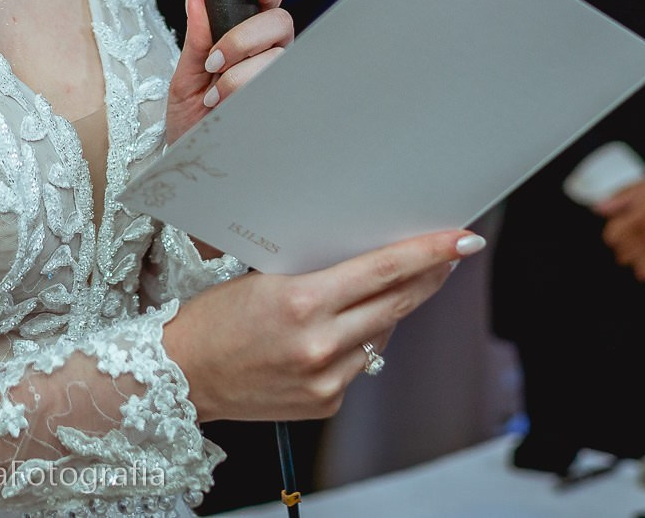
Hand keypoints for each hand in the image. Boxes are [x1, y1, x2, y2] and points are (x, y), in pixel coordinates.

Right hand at [164, 229, 482, 420]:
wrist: (183, 375)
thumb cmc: (213, 318)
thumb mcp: (263, 280)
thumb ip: (320, 276)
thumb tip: (373, 265)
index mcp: (301, 302)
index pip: (382, 272)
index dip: (427, 254)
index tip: (461, 241)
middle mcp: (319, 344)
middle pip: (396, 304)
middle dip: (428, 277)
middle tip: (451, 255)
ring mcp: (325, 379)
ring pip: (381, 335)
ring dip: (387, 311)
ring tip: (375, 292)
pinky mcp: (325, 403)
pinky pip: (359, 365)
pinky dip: (356, 345)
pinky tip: (334, 335)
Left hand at [166, 0, 293, 144]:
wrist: (191, 156)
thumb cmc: (189, 116)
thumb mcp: (185, 74)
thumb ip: (195, 37)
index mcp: (246, 36)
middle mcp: (268, 53)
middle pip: (280, 21)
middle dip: (245, 37)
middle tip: (215, 61)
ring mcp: (278, 77)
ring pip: (277, 56)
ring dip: (240, 74)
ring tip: (215, 95)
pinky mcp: (281, 101)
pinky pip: (278, 85)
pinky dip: (247, 93)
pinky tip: (228, 106)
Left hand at [598, 168, 644, 290]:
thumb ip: (621, 197)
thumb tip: (598, 209)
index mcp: (642, 216)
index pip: (613, 238)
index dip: (615, 238)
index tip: (621, 237)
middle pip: (626, 257)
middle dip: (628, 252)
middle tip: (638, 247)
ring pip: (643, 272)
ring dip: (644, 265)